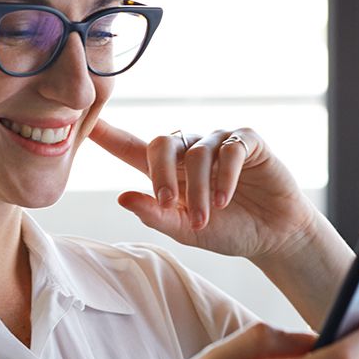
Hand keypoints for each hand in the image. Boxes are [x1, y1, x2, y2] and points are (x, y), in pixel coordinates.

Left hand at [87, 119, 319, 261]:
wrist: (273, 236)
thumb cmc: (227, 231)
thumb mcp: (186, 231)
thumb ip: (156, 215)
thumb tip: (123, 198)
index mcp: (169, 171)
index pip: (132, 148)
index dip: (108, 135)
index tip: (85, 122)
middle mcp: (191, 150)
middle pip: (161, 143)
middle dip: (160, 175)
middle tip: (168, 203)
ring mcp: (219, 142)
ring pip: (196, 153)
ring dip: (199, 189)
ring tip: (206, 218)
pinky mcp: (248, 141)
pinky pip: (228, 149)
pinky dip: (223, 176)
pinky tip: (225, 200)